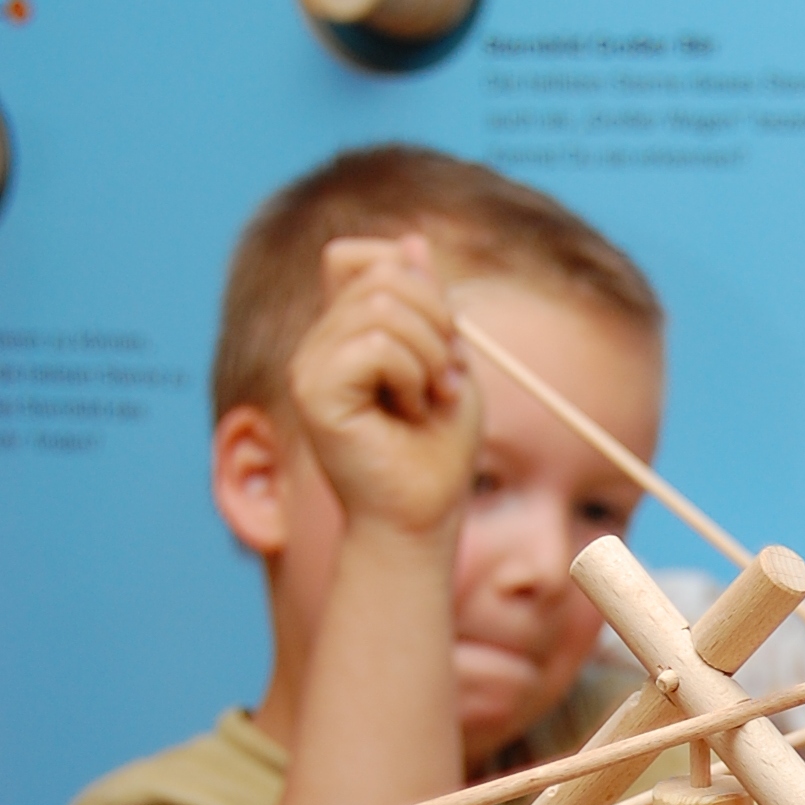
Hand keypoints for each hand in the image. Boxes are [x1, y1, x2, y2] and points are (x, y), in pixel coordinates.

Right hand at [289, 233, 480, 537]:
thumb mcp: (448, 364)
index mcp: (346, 331)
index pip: (362, 257)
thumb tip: (411, 242)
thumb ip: (430, 307)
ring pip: (383, 308)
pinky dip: (410, 375)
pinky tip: (408, 413)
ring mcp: (310, 364)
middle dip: (438, 322)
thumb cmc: (437, 452)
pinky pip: (373, 345)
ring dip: (429, 355)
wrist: (422, 517)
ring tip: (426, 401)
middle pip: (383, 274)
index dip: (412, 279)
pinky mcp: (313, 391)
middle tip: (444, 380)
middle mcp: (320, 342)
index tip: (444, 338)